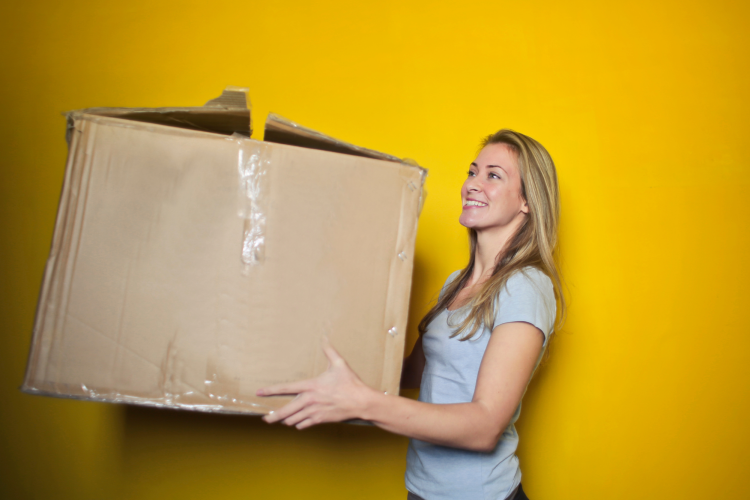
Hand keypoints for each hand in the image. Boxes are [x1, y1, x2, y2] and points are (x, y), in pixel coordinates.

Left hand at [256, 339, 376, 428]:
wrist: (360, 402)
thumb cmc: (350, 383)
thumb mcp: (339, 364)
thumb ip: (329, 351)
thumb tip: (324, 337)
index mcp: (311, 386)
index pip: (286, 388)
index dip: (270, 390)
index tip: (259, 392)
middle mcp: (309, 400)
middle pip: (285, 411)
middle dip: (273, 416)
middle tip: (265, 419)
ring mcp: (314, 412)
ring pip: (293, 420)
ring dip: (286, 420)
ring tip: (281, 420)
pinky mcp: (320, 420)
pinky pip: (303, 425)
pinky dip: (299, 424)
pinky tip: (298, 422)